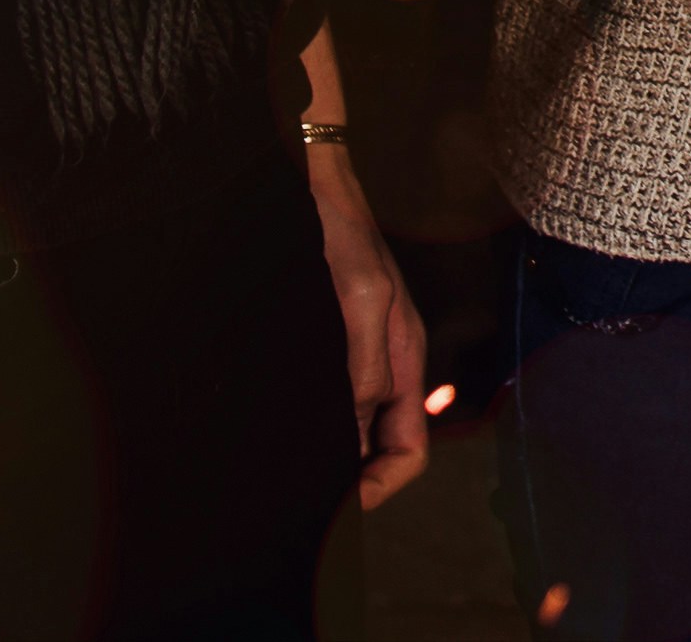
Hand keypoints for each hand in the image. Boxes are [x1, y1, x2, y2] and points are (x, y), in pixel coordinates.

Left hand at [310, 139, 430, 507]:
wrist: (313, 185)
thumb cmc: (339, 234)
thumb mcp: (359, 298)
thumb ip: (364, 367)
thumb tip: (354, 433)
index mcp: (403, 360)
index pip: (409, 447)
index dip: (379, 484)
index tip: (336, 506)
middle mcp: (385, 365)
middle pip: (382, 445)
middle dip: (352, 477)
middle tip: (302, 498)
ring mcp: (359, 354)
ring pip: (355, 427)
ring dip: (330, 453)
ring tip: (284, 472)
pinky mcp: (332, 342)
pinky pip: (334, 400)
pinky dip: (316, 424)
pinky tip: (281, 431)